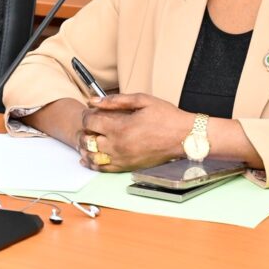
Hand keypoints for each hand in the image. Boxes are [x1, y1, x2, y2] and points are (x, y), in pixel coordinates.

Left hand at [78, 93, 194, 171]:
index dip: (86, 114)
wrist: (184, 137)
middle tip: (88, 125)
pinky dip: (93, 164)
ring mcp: (122, 158)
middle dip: (84, 131)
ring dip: (85, 148)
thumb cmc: (166, 117)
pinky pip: (104, 169)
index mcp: (120, 127)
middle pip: (87, 140)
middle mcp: (118, 145)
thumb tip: (93, 100)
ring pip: (92, 157)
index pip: (89, 121)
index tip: (90, 111)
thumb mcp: (141, 100)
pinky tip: (89, 159)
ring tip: (86, 140)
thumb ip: (115, 100)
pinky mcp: (128, 167)